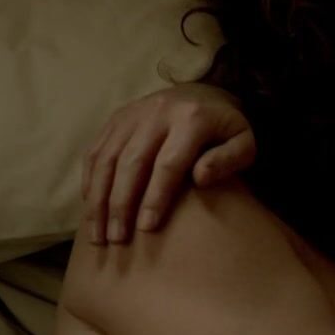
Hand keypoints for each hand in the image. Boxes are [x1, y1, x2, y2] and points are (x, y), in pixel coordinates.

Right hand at [82, 83, 255, 243]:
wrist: (207, 93)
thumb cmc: (226, 130)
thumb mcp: (244, 142)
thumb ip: (230, 159)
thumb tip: (201, 178)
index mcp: (192, 119)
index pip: (168, 164)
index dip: (155, 197)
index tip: (147, 228)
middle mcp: (157, 112)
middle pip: (131, 163)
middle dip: (120, 204)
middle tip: (116, 240)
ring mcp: (132, 113)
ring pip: (106, 159)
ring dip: (98, 199)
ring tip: (97, 234)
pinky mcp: (116, 117)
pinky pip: (95, 151)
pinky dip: (90, 181)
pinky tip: (91, 208)